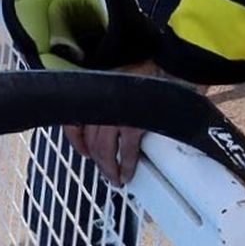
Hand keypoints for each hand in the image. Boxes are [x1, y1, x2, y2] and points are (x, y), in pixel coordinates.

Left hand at [65, 60, 160, 184]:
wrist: (169, 67)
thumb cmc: (148, 74)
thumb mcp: (118, 82)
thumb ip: (108, 99)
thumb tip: (103, 123)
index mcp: (96, 92)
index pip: (74, 121)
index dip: (77, 142)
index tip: (83, 153)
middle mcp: (101, 103)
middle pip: (91, 141)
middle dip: (98, 162)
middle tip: (106, 173)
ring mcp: (117, 113)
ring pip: (103, 149)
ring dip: (109, 168)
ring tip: (117, 178)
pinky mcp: (135, 122)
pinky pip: (126, 151)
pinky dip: (127, 165)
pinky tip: (128, 172)